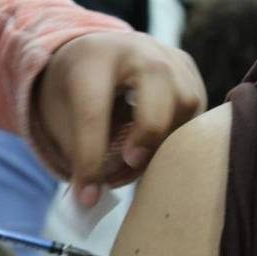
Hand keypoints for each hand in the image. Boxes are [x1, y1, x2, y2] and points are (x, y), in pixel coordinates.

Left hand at [36, 31, 206, 205]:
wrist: (95, 53)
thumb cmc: (74, 92)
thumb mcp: (60, 115)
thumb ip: (77, 154)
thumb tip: (91, 203)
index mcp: (92, 60)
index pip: (93, 113)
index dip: (91, 159)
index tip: (86, 196)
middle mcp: (136, 51)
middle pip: (156, 92)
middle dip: (146, 135)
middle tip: (127, 163)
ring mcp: (168, 57)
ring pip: (185, 104)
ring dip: (163, 144)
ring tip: (133, 164)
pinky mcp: (189, 71)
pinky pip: (196, 112)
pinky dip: (177, 139)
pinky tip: (153, 151)